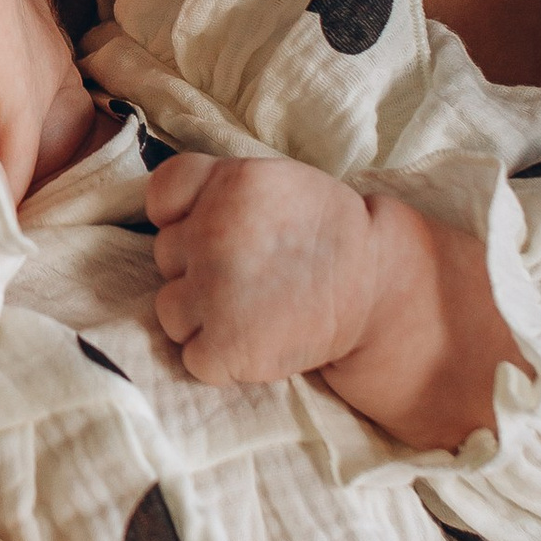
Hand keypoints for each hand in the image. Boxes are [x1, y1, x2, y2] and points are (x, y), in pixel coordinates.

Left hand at [146, 155, 375, 387]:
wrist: (379, 288)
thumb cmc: (326, 234)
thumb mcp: (275, 182)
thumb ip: (219, 189)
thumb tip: (170, 217)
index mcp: (229, 183)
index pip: (162, 194)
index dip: (179, 215)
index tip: (209, 228)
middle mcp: (212, 233)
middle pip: (166, 256)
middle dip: (199, 267)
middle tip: (253, 273)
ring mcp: (214, 292)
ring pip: (170, 309)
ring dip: (202, 316)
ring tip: (252, 309)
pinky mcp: (224, 346)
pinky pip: (192, 356)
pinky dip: (219, 357)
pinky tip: (256, 339)